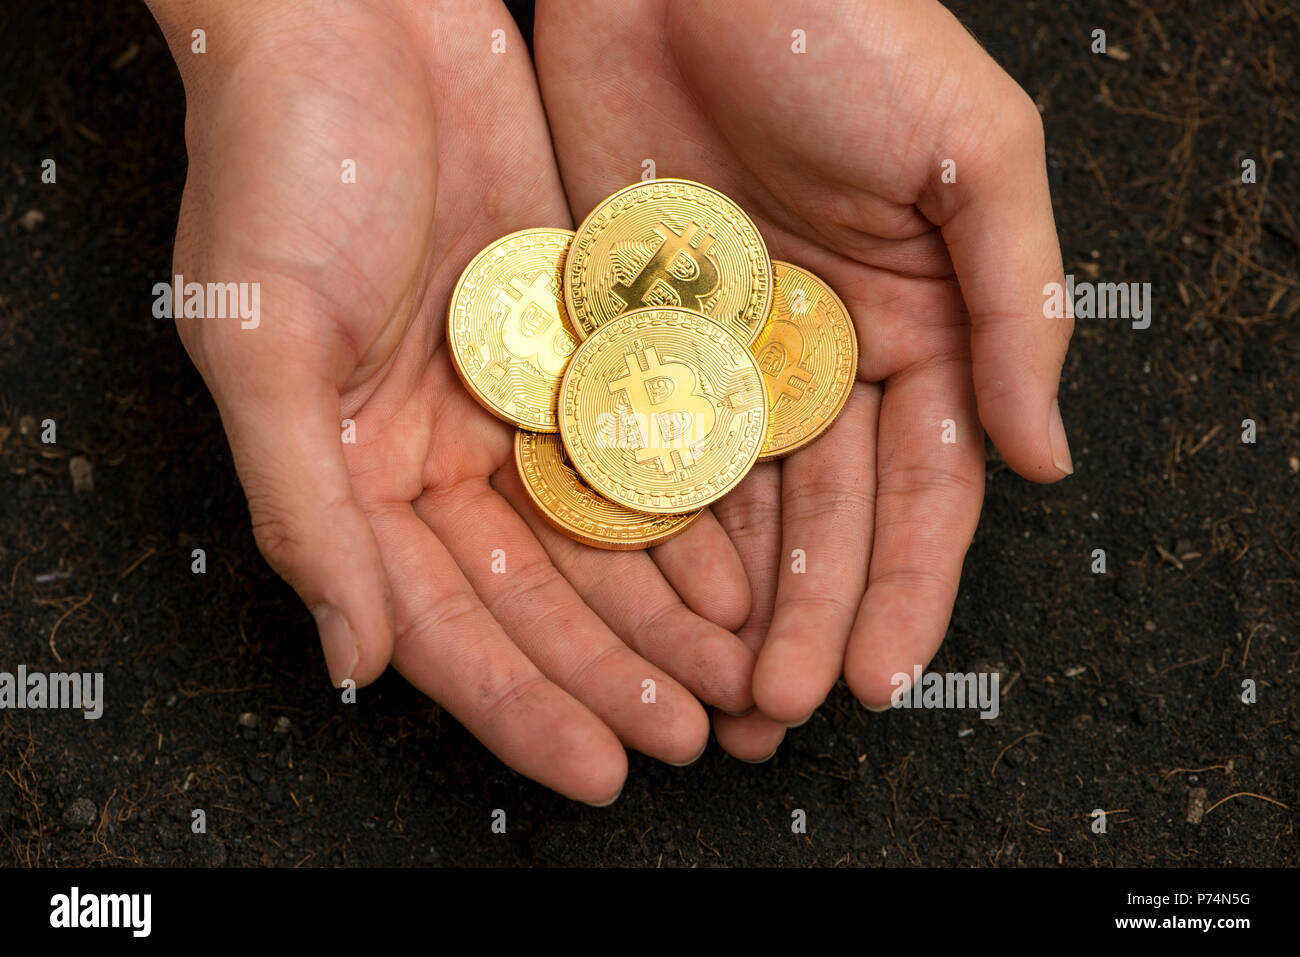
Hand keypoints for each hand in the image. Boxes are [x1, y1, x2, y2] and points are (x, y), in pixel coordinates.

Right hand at [148, 0, 754, 801]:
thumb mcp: (261, 345)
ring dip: (673, 613)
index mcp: (358, 475)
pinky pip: (647, 444)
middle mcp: (443, 455)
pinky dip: (695, 509)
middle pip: (545, 598)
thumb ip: (305, 508)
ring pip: (607, 536)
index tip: (605, 767)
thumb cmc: (279, 165)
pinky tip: (748, 567)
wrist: (355, 20)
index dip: (526, 704)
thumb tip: (353, 659)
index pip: (451, 625)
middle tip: (698, 739)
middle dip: (621, 675)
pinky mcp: (579, 342)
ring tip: (742, 679)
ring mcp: (519, 402)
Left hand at [535, 0, 1073, 757]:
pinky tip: (641, 598)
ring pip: (728, 505)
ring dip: (723, 600)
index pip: (918, 490)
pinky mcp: (633, 332)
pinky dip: (643, 525)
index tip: (874, 675)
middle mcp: (818, 355)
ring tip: (708, 687)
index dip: (903, 588)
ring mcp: (722, 352)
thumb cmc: (850, 26)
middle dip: (803, 618)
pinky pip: (639, 446)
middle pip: (819, 520)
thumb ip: (1015, 309)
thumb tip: (1047, 461)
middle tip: (774, 710)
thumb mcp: (976, 157)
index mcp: (914, 327)